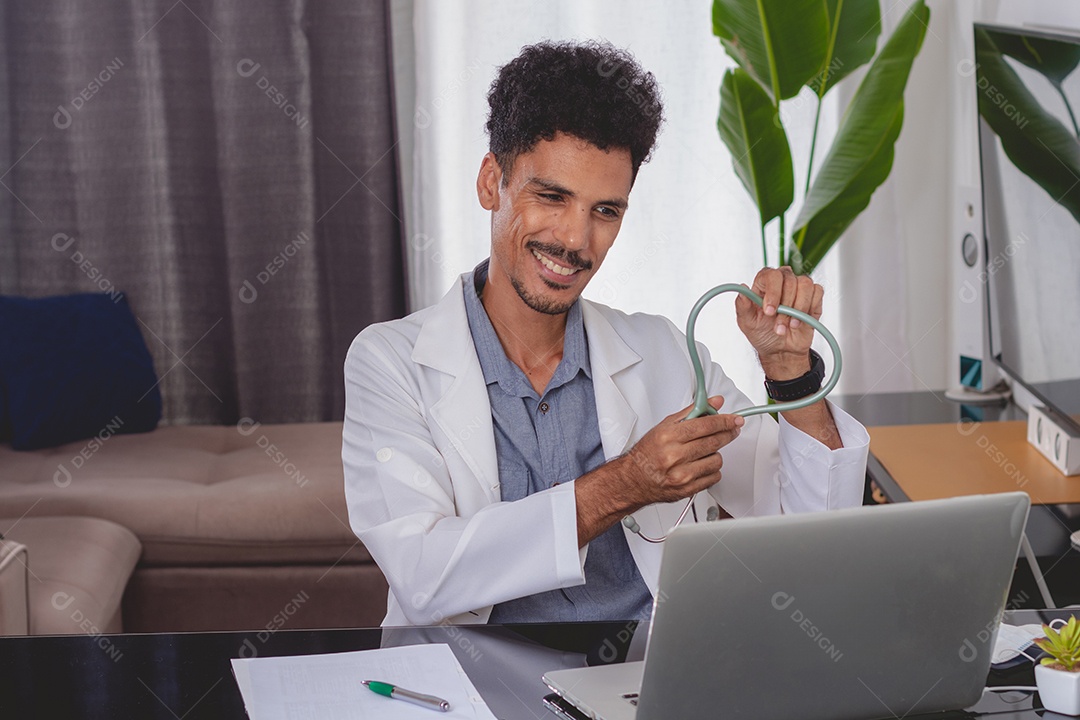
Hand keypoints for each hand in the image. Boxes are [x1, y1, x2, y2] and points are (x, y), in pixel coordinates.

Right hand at [617, 396, 743, 507]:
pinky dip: (712, 470)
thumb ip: (692, 412)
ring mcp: (682, 474)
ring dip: (715, 454)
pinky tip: (701, 466)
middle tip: (731, 430)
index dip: (724, 420)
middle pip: (714, 441)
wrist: (633, 479)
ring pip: (717, 460)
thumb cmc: (648, 452)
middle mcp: (675, 455)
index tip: (735, 419)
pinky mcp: (688, 489)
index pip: (705, 425)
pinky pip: (714, 477)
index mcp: (669, 437)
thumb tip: (714, 402)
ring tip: (704, 452)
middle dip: (727, 434)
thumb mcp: (665, 426)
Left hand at [735, 266, 823, 379]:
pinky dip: (809, 308)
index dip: (772, 292)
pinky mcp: (813, 296)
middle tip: (779, 325)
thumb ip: (742, 305)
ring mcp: (798, 288)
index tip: (769, 311)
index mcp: (763, 284)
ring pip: (805, 285)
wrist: (781, 351)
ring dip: (798, 309)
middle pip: (789, 280)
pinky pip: (817, 292)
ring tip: (790, 325)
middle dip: (785, 307)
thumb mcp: (747, 323)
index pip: (770, 275)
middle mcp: (782, 281)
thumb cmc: (763, 334)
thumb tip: (742, 289)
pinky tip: (800, 321)